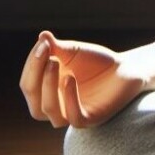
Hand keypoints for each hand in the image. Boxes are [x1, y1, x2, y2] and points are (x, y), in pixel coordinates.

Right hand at [19, 31, 145, 128]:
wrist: (126, 69)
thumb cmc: (96, 62)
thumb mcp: (73, 53)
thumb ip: (57, 48)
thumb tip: (42, 35)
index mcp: (45, 93)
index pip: (28, 84)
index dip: (32, 65)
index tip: (43, 44)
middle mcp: (55, 107)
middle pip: (34, 100)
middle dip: (36, 77)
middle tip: (48, 55)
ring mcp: (71, 115)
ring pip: (49, 111)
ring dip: (49, 87)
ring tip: (56, 62)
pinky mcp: (91, 119)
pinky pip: (74, 118)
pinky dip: (69, 100)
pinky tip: (70, 79)